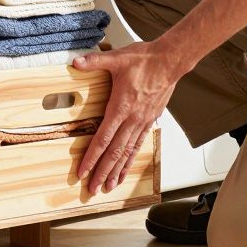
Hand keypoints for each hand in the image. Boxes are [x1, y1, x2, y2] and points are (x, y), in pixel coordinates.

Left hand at [75, 40, 187, 194]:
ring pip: (128, 152)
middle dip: (102, 172)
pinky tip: (127, 169)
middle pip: (115, 152)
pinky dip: (132, 159)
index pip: (103, 138)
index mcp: (121, 107)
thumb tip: (76, 62)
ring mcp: (142, 121)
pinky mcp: (149, 120)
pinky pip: (139, 144)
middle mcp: (132, 119)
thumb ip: (94, 61)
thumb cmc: (145, 60)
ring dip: (117, 170)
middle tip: (93, 189)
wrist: (170, 61)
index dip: (92, 157)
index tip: (83, 172)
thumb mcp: (117, 58)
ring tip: (109, 187)